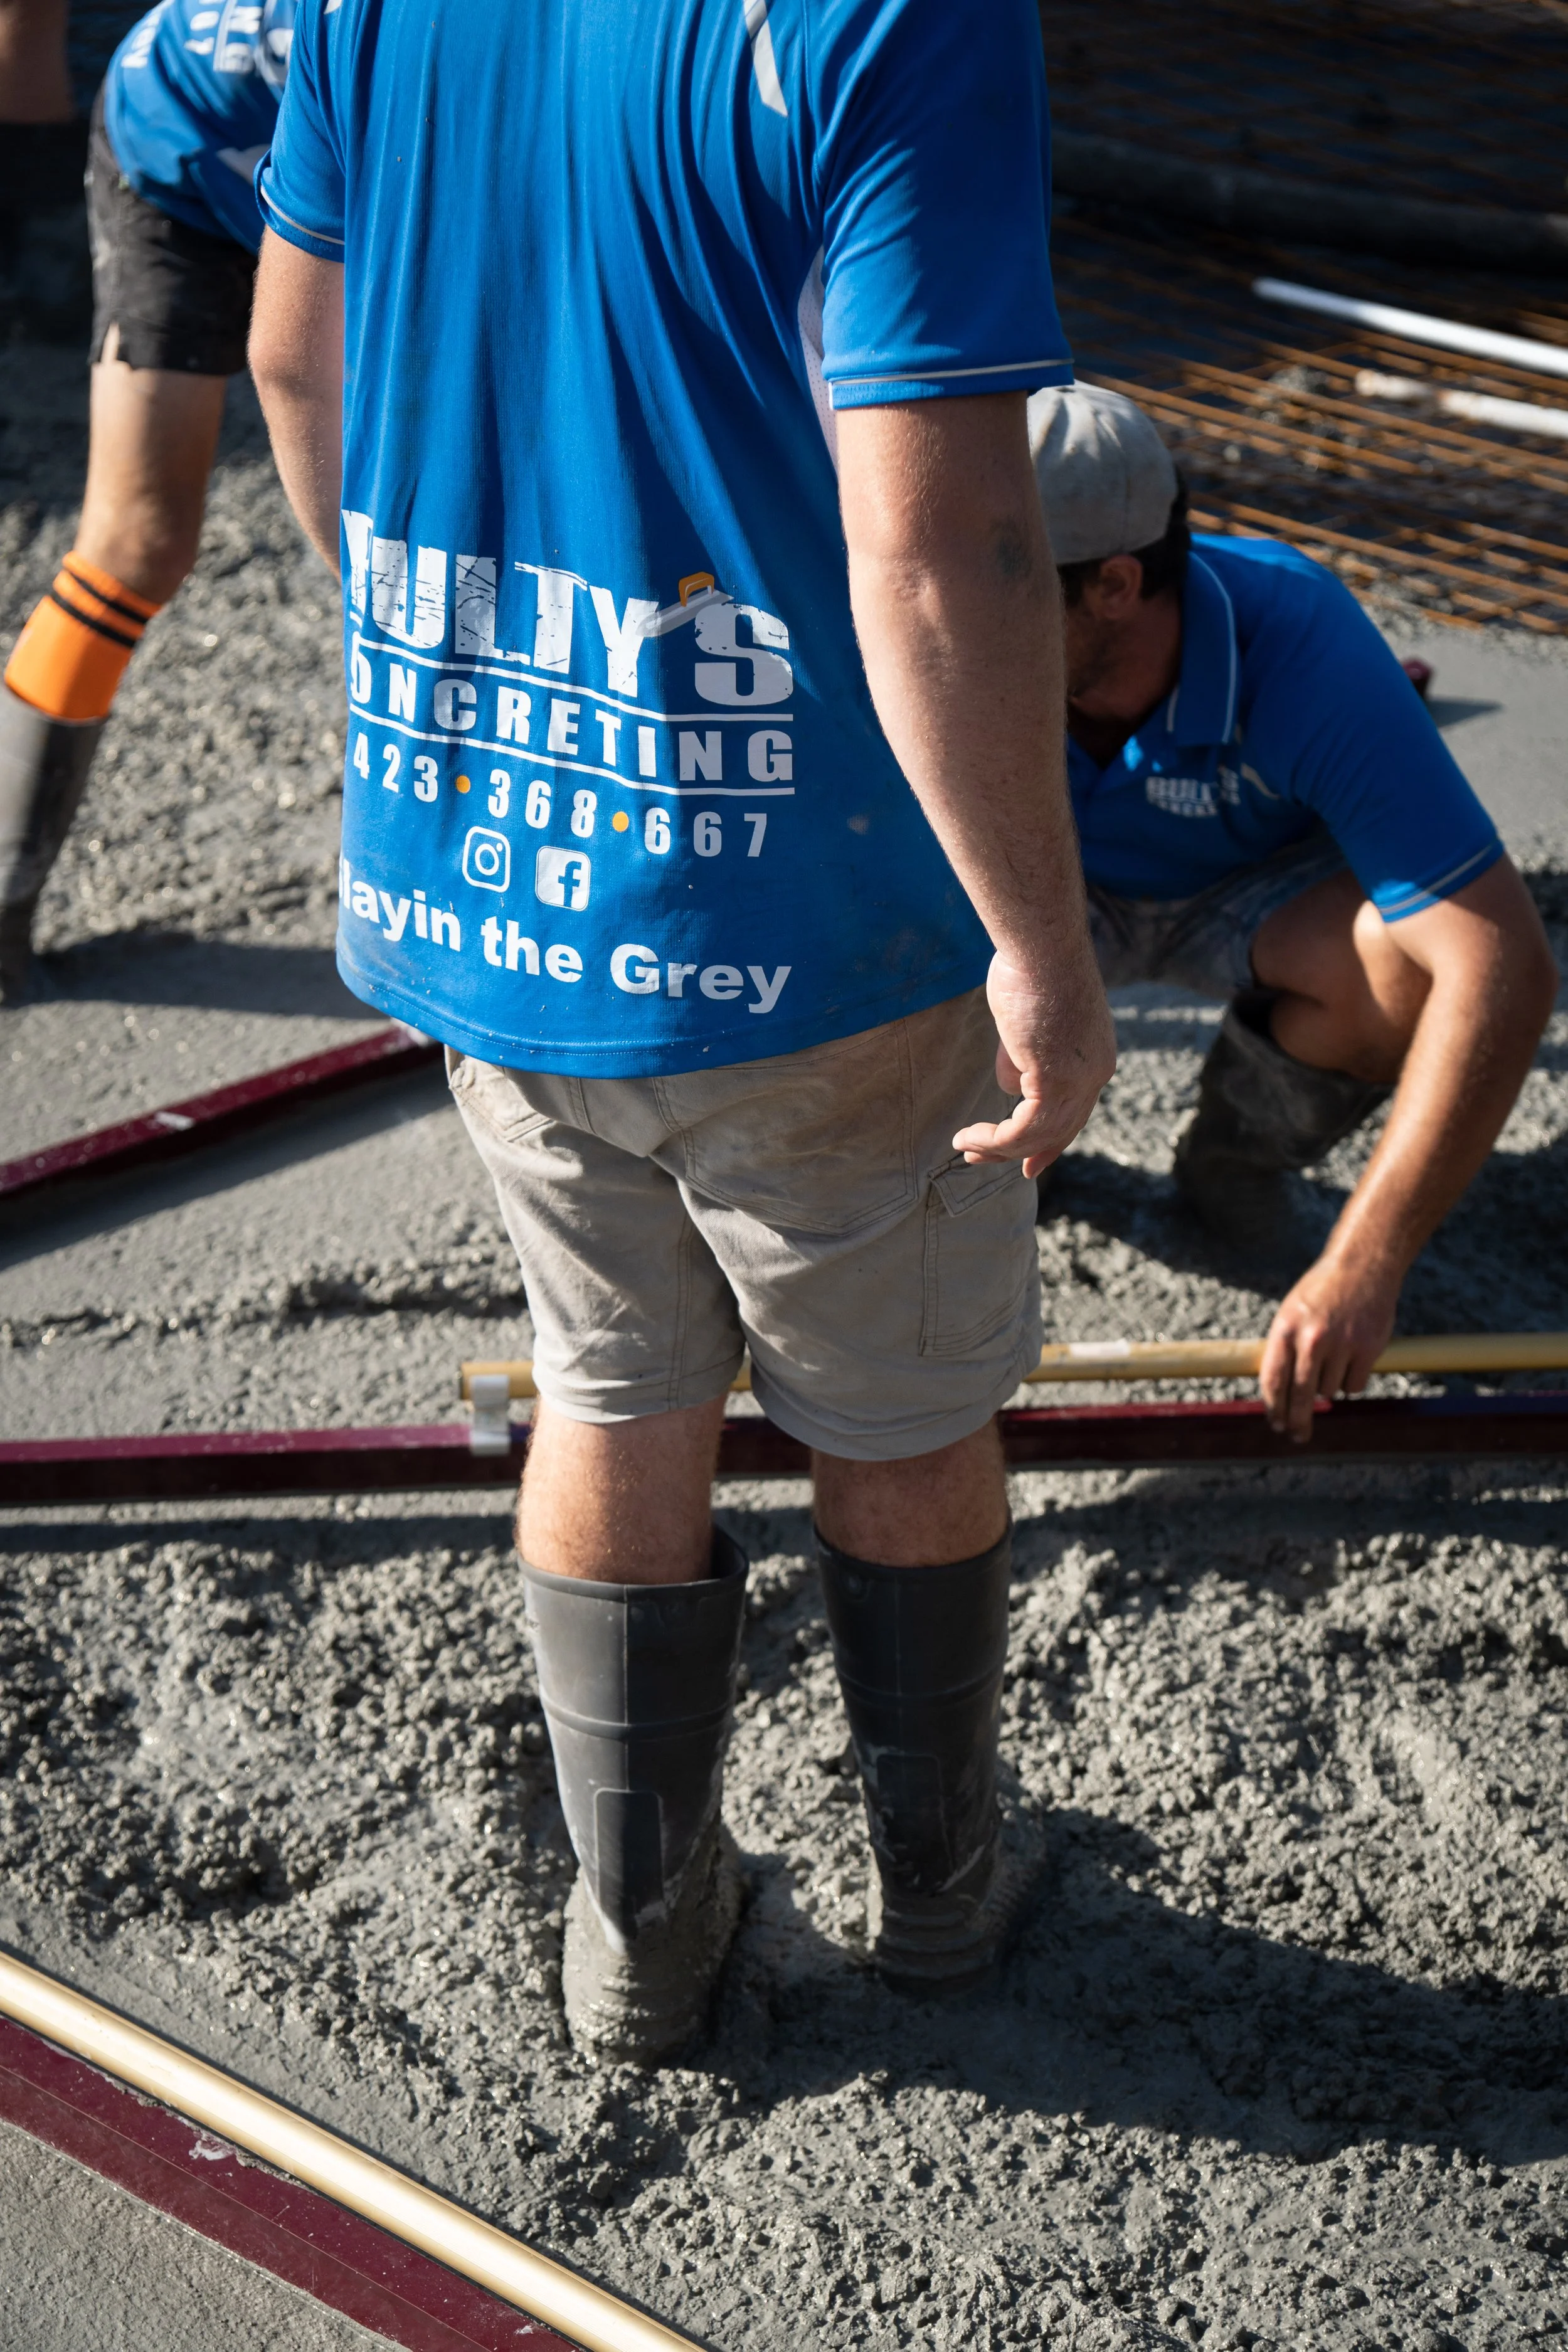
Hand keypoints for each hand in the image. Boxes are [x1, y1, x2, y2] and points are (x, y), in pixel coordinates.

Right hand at [953, 946, 1116, 1179]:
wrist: (1041, 945)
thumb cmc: (1031, 968)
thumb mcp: (1027, 1021)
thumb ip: (1021, 1054)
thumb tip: (1011, 1082)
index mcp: (1094, 1057)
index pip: (1075, 1112)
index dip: (1049, 1140)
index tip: (1026, 1160)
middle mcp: (1095, 1073)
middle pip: (1061, 1131)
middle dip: (1022, 1153)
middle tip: (983, 1161)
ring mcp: (1078, 1080)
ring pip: (1038, 1136)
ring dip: (997, 1148)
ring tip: (965, 1148)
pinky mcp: (1055, 1080)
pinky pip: (1023, 1130)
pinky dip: (993, 1140)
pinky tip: (968, 1137)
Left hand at [1259, 1251, 1400, 1441]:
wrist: (1362, 1265)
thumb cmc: (1322, 1292)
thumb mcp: (1292, 1312)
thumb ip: (1284, 1348)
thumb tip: (1276, 1392)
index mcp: (1286, 1329)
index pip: (1274, 1380)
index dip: (1273, 1407)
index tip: (1276, 1423)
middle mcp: (1312, 1338)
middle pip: (1301, 1395)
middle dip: (1298, 1420)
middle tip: (1297, 1436)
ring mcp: (1342, 1344)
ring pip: (1330, 1390)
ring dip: (1329, 1385)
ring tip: (1333, 1358)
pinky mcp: (1368, 1348)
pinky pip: (1354, 1385)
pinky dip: (1351, 1380)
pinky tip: (1352, 1359)